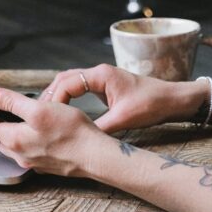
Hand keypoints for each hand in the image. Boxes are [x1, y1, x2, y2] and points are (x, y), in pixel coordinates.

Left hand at [0, 87, 109, 176]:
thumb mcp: (39, 109)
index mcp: (14, 139)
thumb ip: (11, 102)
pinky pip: (21, 148)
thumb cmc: (72, 132)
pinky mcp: (44, 162)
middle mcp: (19, 153)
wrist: (95, 156)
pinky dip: (14, 137)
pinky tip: (21, 132)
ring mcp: (31, 160)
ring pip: (6, 142)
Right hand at [39, 64, 198, 132]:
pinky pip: (80, 87)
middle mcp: (99, 72)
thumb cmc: (152, 104)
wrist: (172, 99)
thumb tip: (79, 138)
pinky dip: (68, 97)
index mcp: (101, 75)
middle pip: (64, 79)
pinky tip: (63, 111)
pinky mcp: (106, 86)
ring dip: (58, 96)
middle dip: (50, 96)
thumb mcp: (124, 119)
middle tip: (39, 114)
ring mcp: (102, 78)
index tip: (47, 116)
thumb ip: (100, 128)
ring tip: (46, 114)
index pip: (67, 82)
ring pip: (71, 82)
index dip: (54, 100)